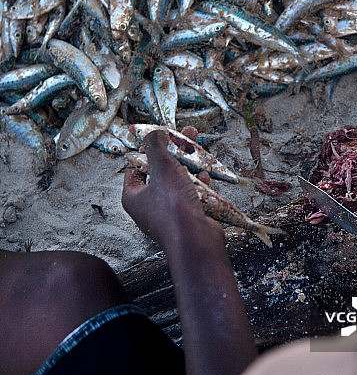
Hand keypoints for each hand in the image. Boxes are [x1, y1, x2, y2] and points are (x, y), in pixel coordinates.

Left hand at [122, 129, 220, 249]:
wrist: (195, 241)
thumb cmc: (173, 207)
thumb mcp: (162, 167)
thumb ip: (156, 146)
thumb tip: (154, 133)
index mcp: (134, 196)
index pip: (135, 167)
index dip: (148, 149)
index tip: (161, 136)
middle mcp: (149, 206)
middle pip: (160, 171)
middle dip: (174, 153)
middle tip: (186, 136)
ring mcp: (169, 213)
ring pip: (178, 182)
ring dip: (189, 166)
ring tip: (199, 151)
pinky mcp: (187, 217)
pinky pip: (192, 195)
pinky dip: (199, 184)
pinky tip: (206, 175)